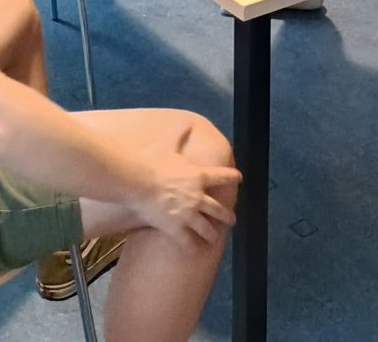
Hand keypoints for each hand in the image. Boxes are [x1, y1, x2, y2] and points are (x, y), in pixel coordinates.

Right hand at [131, 125, 240, 245]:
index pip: (223, 176)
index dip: (232, 177)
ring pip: (206, 228)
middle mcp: (198, 197)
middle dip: (227, 215)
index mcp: (199, 176)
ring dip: (212, 234)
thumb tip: (186, 125)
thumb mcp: (170, 146)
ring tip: (214, 238)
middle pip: (218, 209)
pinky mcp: (176, 228)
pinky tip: (196, 252)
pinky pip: (188, 242)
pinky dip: (193, 247)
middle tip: (232, 219)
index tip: (239, 179)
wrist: (138, 181)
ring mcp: (188, 215)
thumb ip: (180, 137)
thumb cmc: (153, 162)